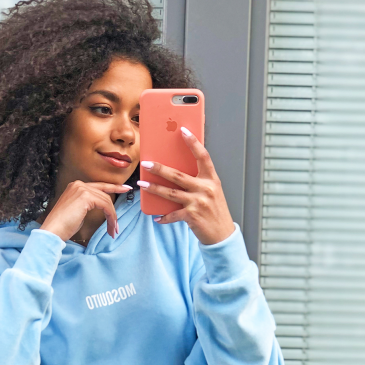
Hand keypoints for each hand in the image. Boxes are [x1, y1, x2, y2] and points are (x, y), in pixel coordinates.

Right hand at [39, 180, 131, 241]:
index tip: (125, 188)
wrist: (53, 230)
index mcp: (75, 186)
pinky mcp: (85, 196)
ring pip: (106, 201)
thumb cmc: (63, 226)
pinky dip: (110, 217)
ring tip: (113, 230)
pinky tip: (111, 227)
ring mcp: (81, 189)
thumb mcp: (78, 212)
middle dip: (113, 210)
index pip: (98, 186)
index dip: (113, 187)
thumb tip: (102, 208)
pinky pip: (105, 205)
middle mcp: (78, 184)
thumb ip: (88, 205)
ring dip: (112, 217)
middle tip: (119, 221)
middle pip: (104, 194)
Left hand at [138, 127, 235, 245]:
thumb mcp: (211, 192)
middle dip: (160, 169)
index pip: (203, 156)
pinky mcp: (192, 216)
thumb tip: (176, 172)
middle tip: (146, 163)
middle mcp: (206, 189)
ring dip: (154, 188)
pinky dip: (163, 217)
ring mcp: (198, 202)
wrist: (222, 234)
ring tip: (142, 184)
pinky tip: (156, 217)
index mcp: (212, 179)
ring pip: (171, 192)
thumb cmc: (215, 211)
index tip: (182, 130)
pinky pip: (173, 214)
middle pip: (178, 175)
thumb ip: (198, 181)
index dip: (193, 142)